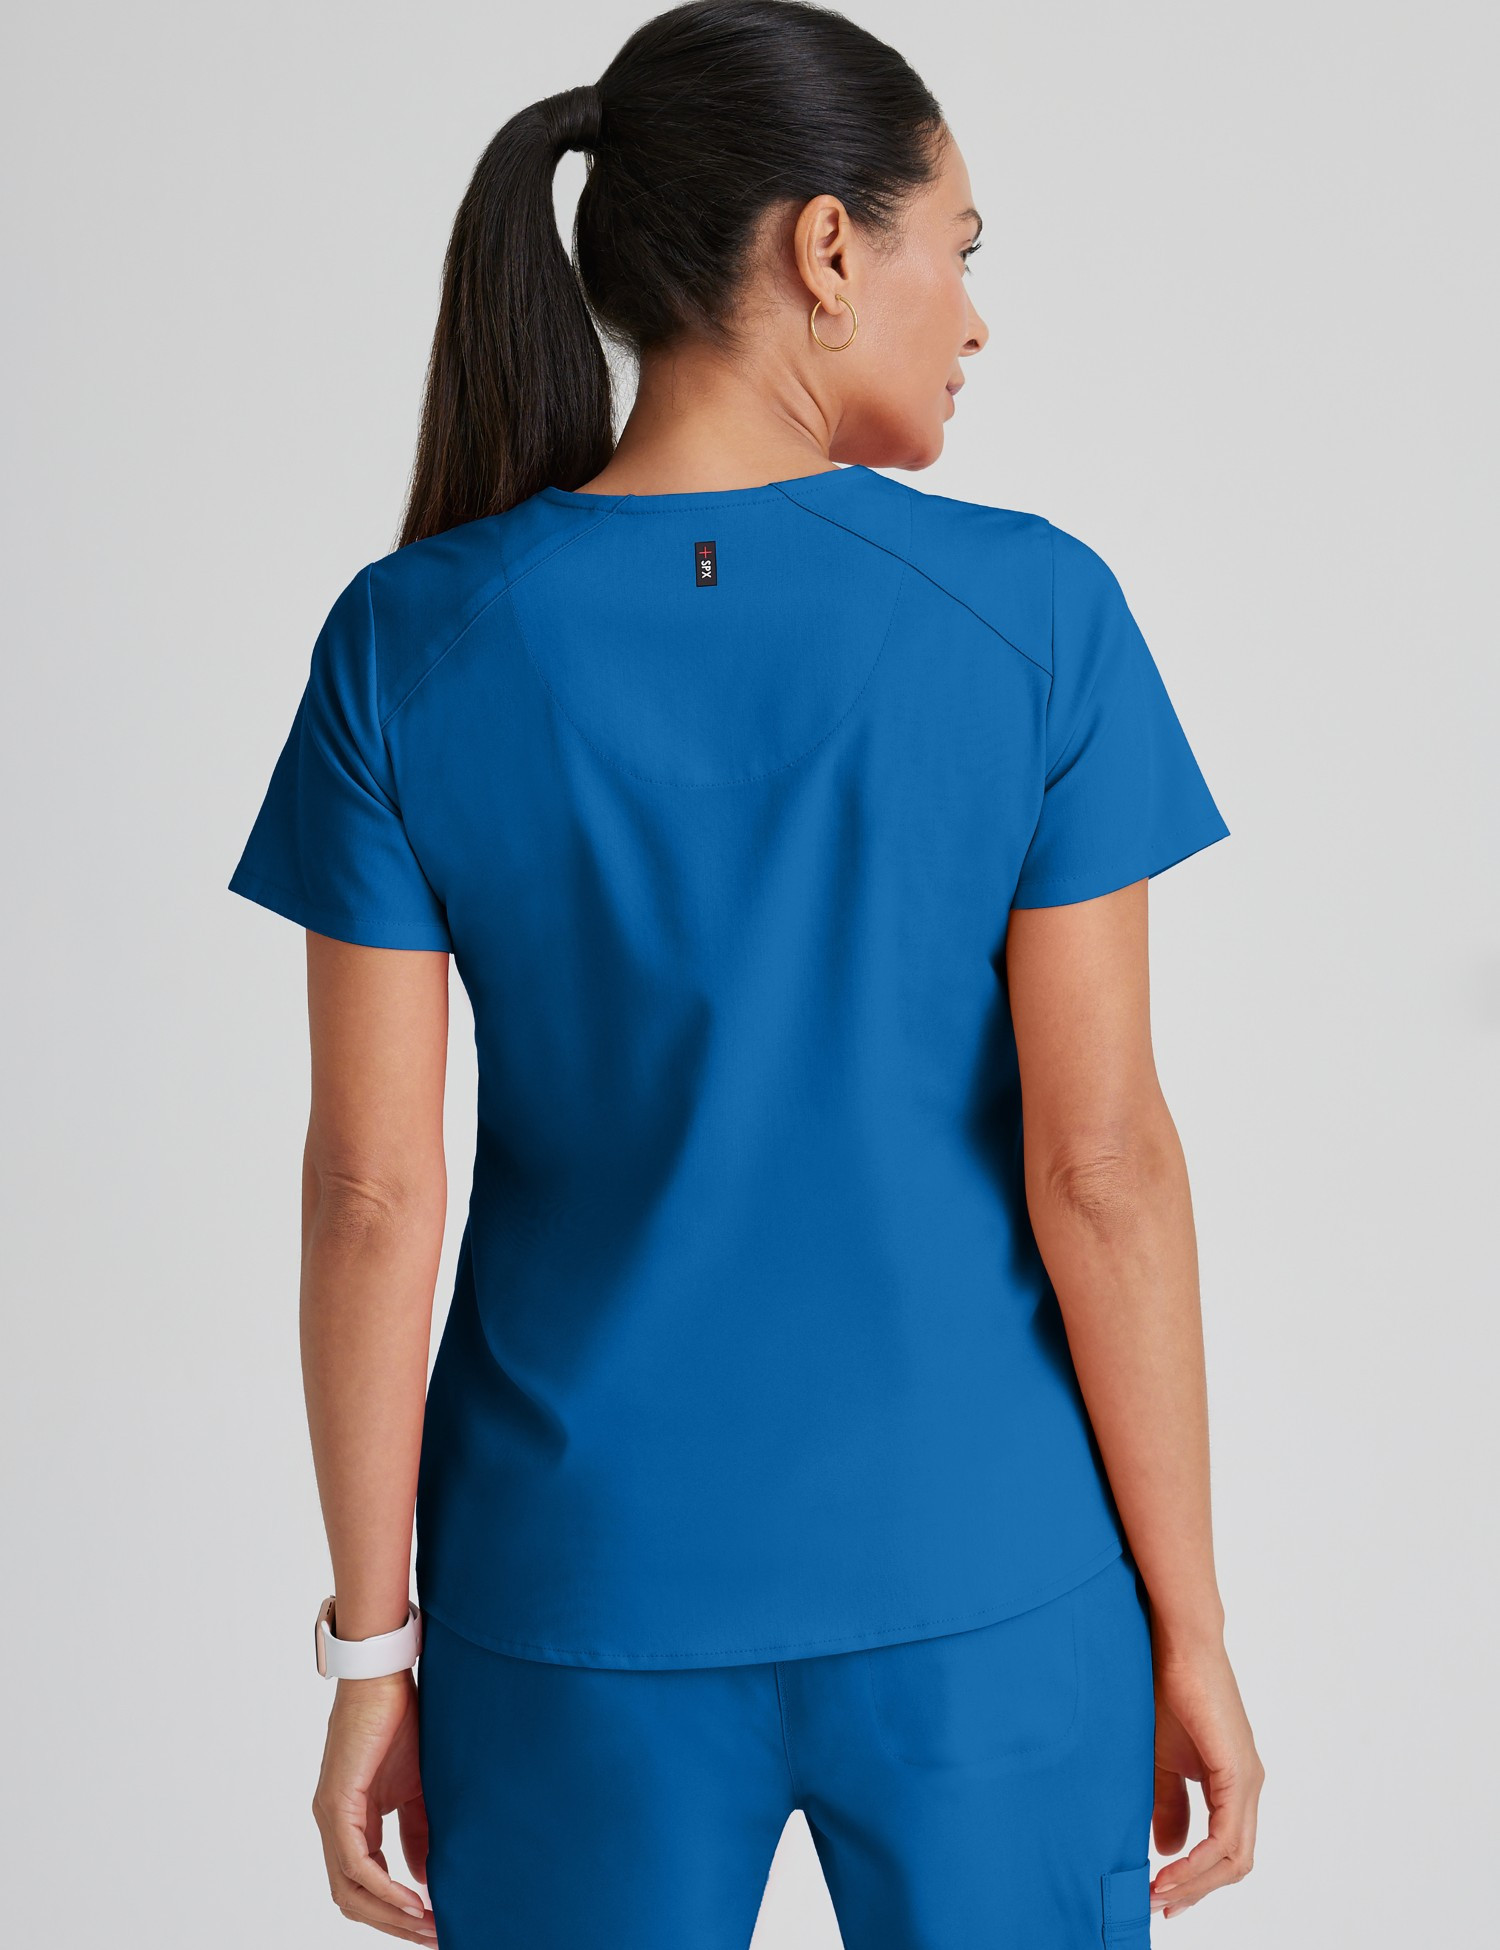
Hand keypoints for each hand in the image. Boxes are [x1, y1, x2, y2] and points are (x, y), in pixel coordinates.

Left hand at [312, 1670, 436, 1941]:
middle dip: (395, 1925)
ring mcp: (331, 1815)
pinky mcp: (337, 1802)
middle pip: (354, 1899)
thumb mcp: (416, 1786)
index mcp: (351, 1821)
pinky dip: (384, 1889)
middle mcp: (334, 1824)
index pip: (365, 1886)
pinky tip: (413, 1900)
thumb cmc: (400, 1720)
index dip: (396, 1912)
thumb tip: (425, 1880)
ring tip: (427, 1926)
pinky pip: (355, 1864)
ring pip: (350, 1890)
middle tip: (434, 1937)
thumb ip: (418, 1832)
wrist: (385, 1675)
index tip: (433, 1925)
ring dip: (390, 1915)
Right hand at [1149, 1629, 1263, 1918]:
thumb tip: (1169, 1849)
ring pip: (1233, 1858)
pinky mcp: (1238, 1773)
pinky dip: (1199, 1862)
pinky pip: (1226, 1838)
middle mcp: (1248, 1787)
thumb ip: (1168, 1803)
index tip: (1158, 1895)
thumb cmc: (1164, 1689)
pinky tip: (1169, 1868)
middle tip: (1156, 1904)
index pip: (1224, 1852)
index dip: (1194, 1880)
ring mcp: (1247, 1781)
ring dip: (1195, 1883)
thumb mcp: (1159, 1758)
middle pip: (1232, 1864)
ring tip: (1157, 1892)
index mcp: (1232, 1783)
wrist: (1174, 1643)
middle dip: (1194, 1891)